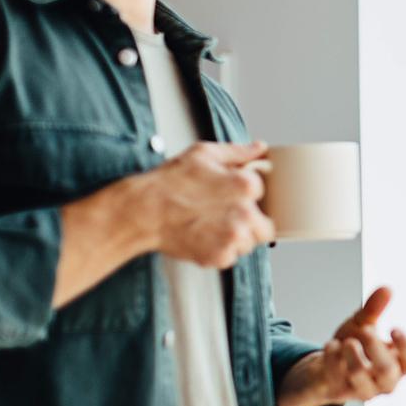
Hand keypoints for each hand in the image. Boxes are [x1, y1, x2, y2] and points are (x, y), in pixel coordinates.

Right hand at [140, 141, 274, 268]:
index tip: (231, 196)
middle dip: (250, 222)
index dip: (246, 194)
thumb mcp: (203, 154)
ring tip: (210, 226)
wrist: (140, 212)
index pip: (262, 193)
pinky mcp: (219, 257)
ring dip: (235, 238)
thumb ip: (237, 151)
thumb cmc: (168, 183)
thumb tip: (259, 147)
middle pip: (264, 225)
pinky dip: (219, 250)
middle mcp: (245, 214)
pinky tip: (202, 237)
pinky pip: (230, 257)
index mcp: (246, 186)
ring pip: (249, 243)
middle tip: (224, 216)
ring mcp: (233, 238)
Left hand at [276, 287, 405, 405]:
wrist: (325, 369)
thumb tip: (387, 289)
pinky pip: (336, 376)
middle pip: (388, 372)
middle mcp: (385, 380)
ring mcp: (363, 389)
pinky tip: (331, 345)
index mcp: (399, 363)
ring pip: (361, 378)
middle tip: (365, 330)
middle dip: (376, 350)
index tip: (393, 328)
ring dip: (352, 355)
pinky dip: (332, 357)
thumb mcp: (363, 324)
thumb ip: (374, 309)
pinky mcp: (341, 392)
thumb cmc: (353, 346)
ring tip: (346, 341)